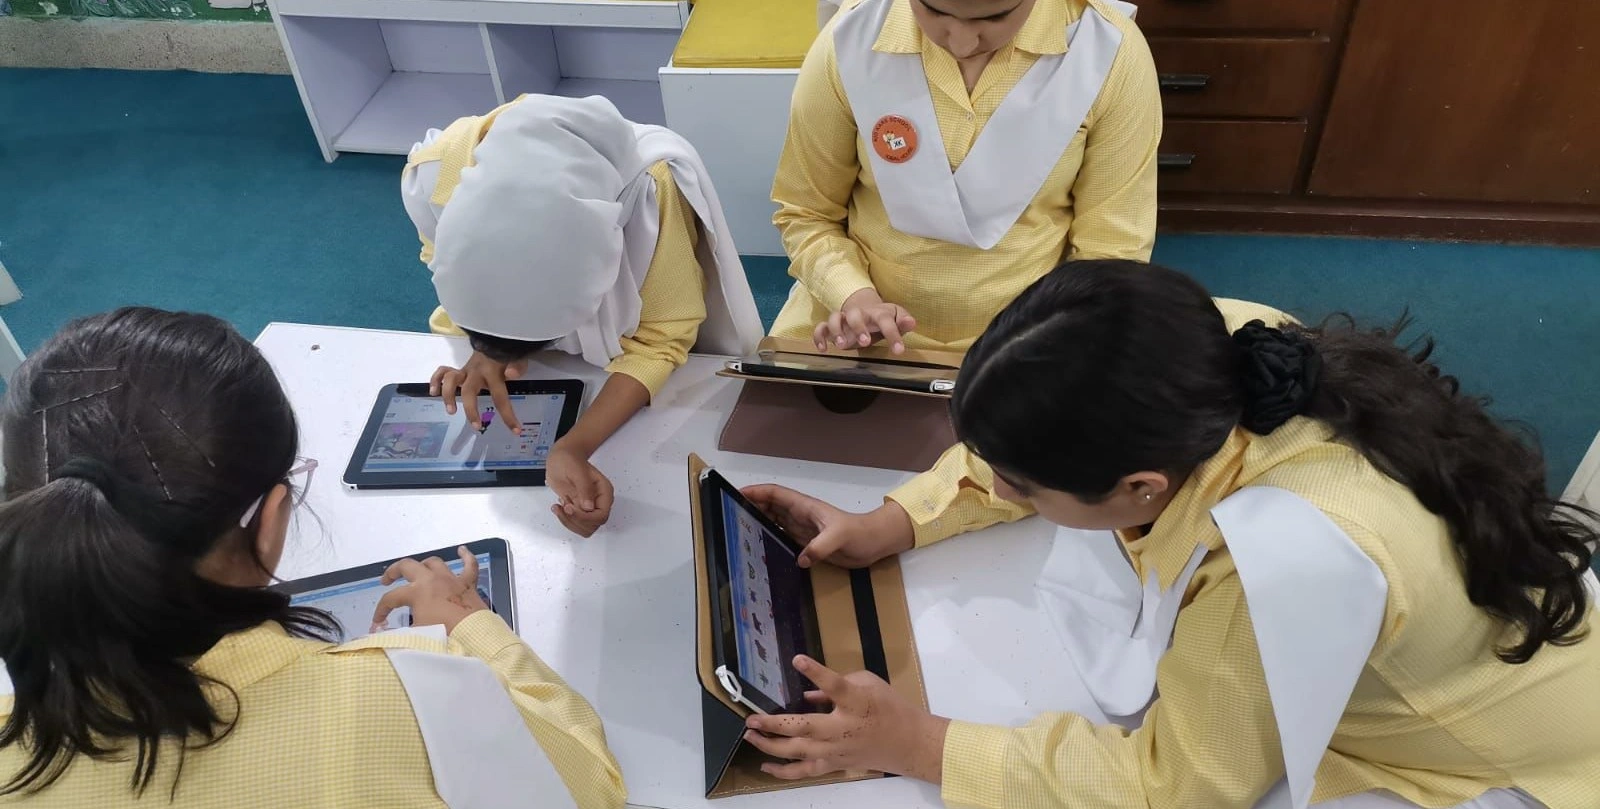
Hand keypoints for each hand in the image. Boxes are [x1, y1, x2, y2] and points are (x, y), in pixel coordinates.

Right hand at [371, 546, 489, 632]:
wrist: (472, 636)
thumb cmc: (442, 635)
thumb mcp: (415, 635)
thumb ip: (397, 632)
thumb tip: (381, 633)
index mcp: (417, 592)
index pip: (391, 598)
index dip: (381, 610)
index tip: (377, 622)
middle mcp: (432, 579)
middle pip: (408, 566)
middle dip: (394, 572)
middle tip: (387, 581)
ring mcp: (451, 579)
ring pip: (434, 563)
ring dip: (424, 565)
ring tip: (418, 571)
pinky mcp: (468, 584)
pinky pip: (469, 564)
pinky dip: (466, 556)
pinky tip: (462, 550)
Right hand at [430, 353, 529, 433]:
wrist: (494, 341)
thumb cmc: (506, 356)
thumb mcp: (518, 358)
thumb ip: (517, 366)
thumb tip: (511, 373)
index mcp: (493, 372)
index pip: (500, 396)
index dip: (507, 415)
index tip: (515, 431)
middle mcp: (476, 372)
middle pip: (468, 390)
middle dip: (471, 410)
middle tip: (476, 426)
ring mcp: (465, 371)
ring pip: (450, 380)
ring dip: (448, 395)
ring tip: (451, 411)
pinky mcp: (458, 371)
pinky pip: (442, 372)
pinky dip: (435, 380)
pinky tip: (433, 392)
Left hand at [546, 441, 614, 537]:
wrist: (561, 458)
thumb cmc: (569, 459)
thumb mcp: (576, 470)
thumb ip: (584, 487)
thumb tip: (589, 507)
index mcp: (604, 492)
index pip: (601, 515)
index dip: (585, 517)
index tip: (569, 507)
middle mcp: (599, 502)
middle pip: (593, 525)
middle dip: (576, 520)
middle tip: (564, 506)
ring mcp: (589, 508)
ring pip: (585, 528)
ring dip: (569, 522)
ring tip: (559, 507)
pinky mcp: (579, 510)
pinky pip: (576, 524)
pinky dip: (565, 521)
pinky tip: (558, 508)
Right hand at [741, 485, 914, 568]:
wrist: (873, 543)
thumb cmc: (859, 533)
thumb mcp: (840, 537)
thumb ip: (820, 546)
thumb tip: (800, 559)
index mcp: (804, 507)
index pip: (776, 494)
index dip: (756, 491)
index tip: (736, 494)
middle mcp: (800, 515)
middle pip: (770, 506)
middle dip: (750, 506)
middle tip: (729, 515)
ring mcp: (802, 528)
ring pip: (774, 520)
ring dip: (757, 522)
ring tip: (737, 530)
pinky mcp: (806, 542)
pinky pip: (782, 536)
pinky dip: (769, 538)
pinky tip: (758, 547)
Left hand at [743, 656, 949, 782]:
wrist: (908, 742)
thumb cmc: (889, 707)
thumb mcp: (868, 684)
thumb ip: (836, 686)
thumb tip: (807, 694)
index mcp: (855, 703)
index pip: (834, 686)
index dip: (816, 673)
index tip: (798, 659)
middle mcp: (842, 729)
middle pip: (803, 728)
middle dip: (774, 724)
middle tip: (752, 717)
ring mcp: (836, 751)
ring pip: (797, 752)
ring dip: (770, 745)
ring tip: (750, 734)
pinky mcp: (833, 765)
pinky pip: (804, 772)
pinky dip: (783, 772)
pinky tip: (765, 766)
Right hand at [814, 288, 916, 353]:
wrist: (865, 309)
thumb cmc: (882, 319)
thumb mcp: (895, 319)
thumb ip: (903, 322)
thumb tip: (912, 322)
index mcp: (877, 313)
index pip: (886, 320)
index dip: (892, 335)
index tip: (898, 351)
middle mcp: (859, 313)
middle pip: (855, 314)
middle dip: (859, 327)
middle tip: (865, 343)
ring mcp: (843, 319)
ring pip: (835, 317)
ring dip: (837, 330)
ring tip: (842, 345)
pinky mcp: (830, 326)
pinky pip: (820, 328)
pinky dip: (819, 336)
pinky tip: (823, 349)